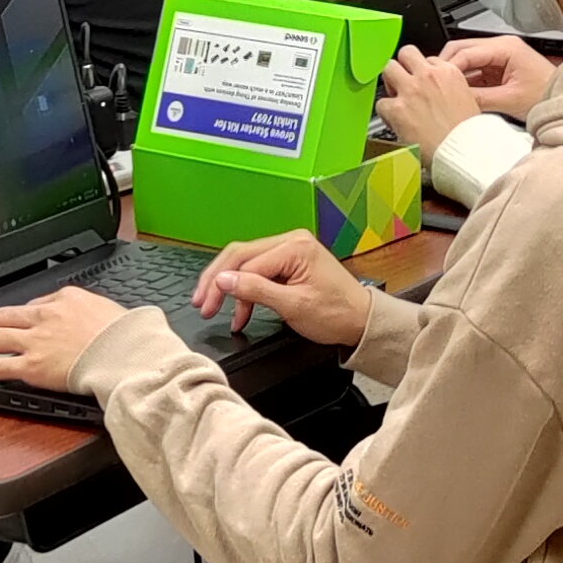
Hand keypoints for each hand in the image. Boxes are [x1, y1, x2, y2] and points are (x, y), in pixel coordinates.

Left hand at [0, 285, 129, 391]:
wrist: (128, 355)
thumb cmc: (127, 338)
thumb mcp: (111, 310)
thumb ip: (92, 312)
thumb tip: (90, 316)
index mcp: (65, 299)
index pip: (32, 304)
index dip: (19, 317)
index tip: (13, 325)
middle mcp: (44, 316)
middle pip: (3, 316)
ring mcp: (35, 341)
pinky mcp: (32, 366)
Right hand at [189, 231, 373, 346]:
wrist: (361, 322)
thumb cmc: (337, 314)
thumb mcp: (293, 306)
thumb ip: (255, 290)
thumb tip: (224, 281)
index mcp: (294, 247)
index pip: (245, 262)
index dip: (222, 285)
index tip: (208, 306)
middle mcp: (291, 241)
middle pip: (240, 255)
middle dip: (218, 281)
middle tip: (202, 303)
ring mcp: (291, 249)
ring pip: (246, 262)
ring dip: (229, 286)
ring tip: (215, 310)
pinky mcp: (290, 261)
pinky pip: (259, 270)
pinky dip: (246, 289)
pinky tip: (238, 310)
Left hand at [377, 46, 493, 147]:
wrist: (464, 152)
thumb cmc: (469, 134)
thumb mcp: (469, 101)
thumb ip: (451, 90)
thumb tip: (440, 93)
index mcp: (449, 73)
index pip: (429, 59)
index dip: (423, 71)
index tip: (422, 82)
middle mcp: (428, 76)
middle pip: (406, 53)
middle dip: (403, 66)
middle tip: (403, 81)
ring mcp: (411, 90)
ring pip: (388, 68)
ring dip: (390, 81)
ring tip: (395, 96)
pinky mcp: (397, 109)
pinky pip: (380, 103)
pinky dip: (385, 112)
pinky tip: (393, 121)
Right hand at [429, 36, 553, 118]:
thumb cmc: (547, 95)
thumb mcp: (510, 100)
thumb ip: (480, 99)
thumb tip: (455, 100)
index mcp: (505, 47)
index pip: (465, 51)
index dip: (447, 67)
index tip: (434, 81)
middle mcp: (501, 46)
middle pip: (461, 50)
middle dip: (446, 67)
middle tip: (432, 83)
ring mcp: (499, 57)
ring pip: (466, 60)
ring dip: (455, 75)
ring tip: (442, 91)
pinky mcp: (498, 69)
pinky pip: (474, 71)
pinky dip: (465, 81)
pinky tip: (457, 94)